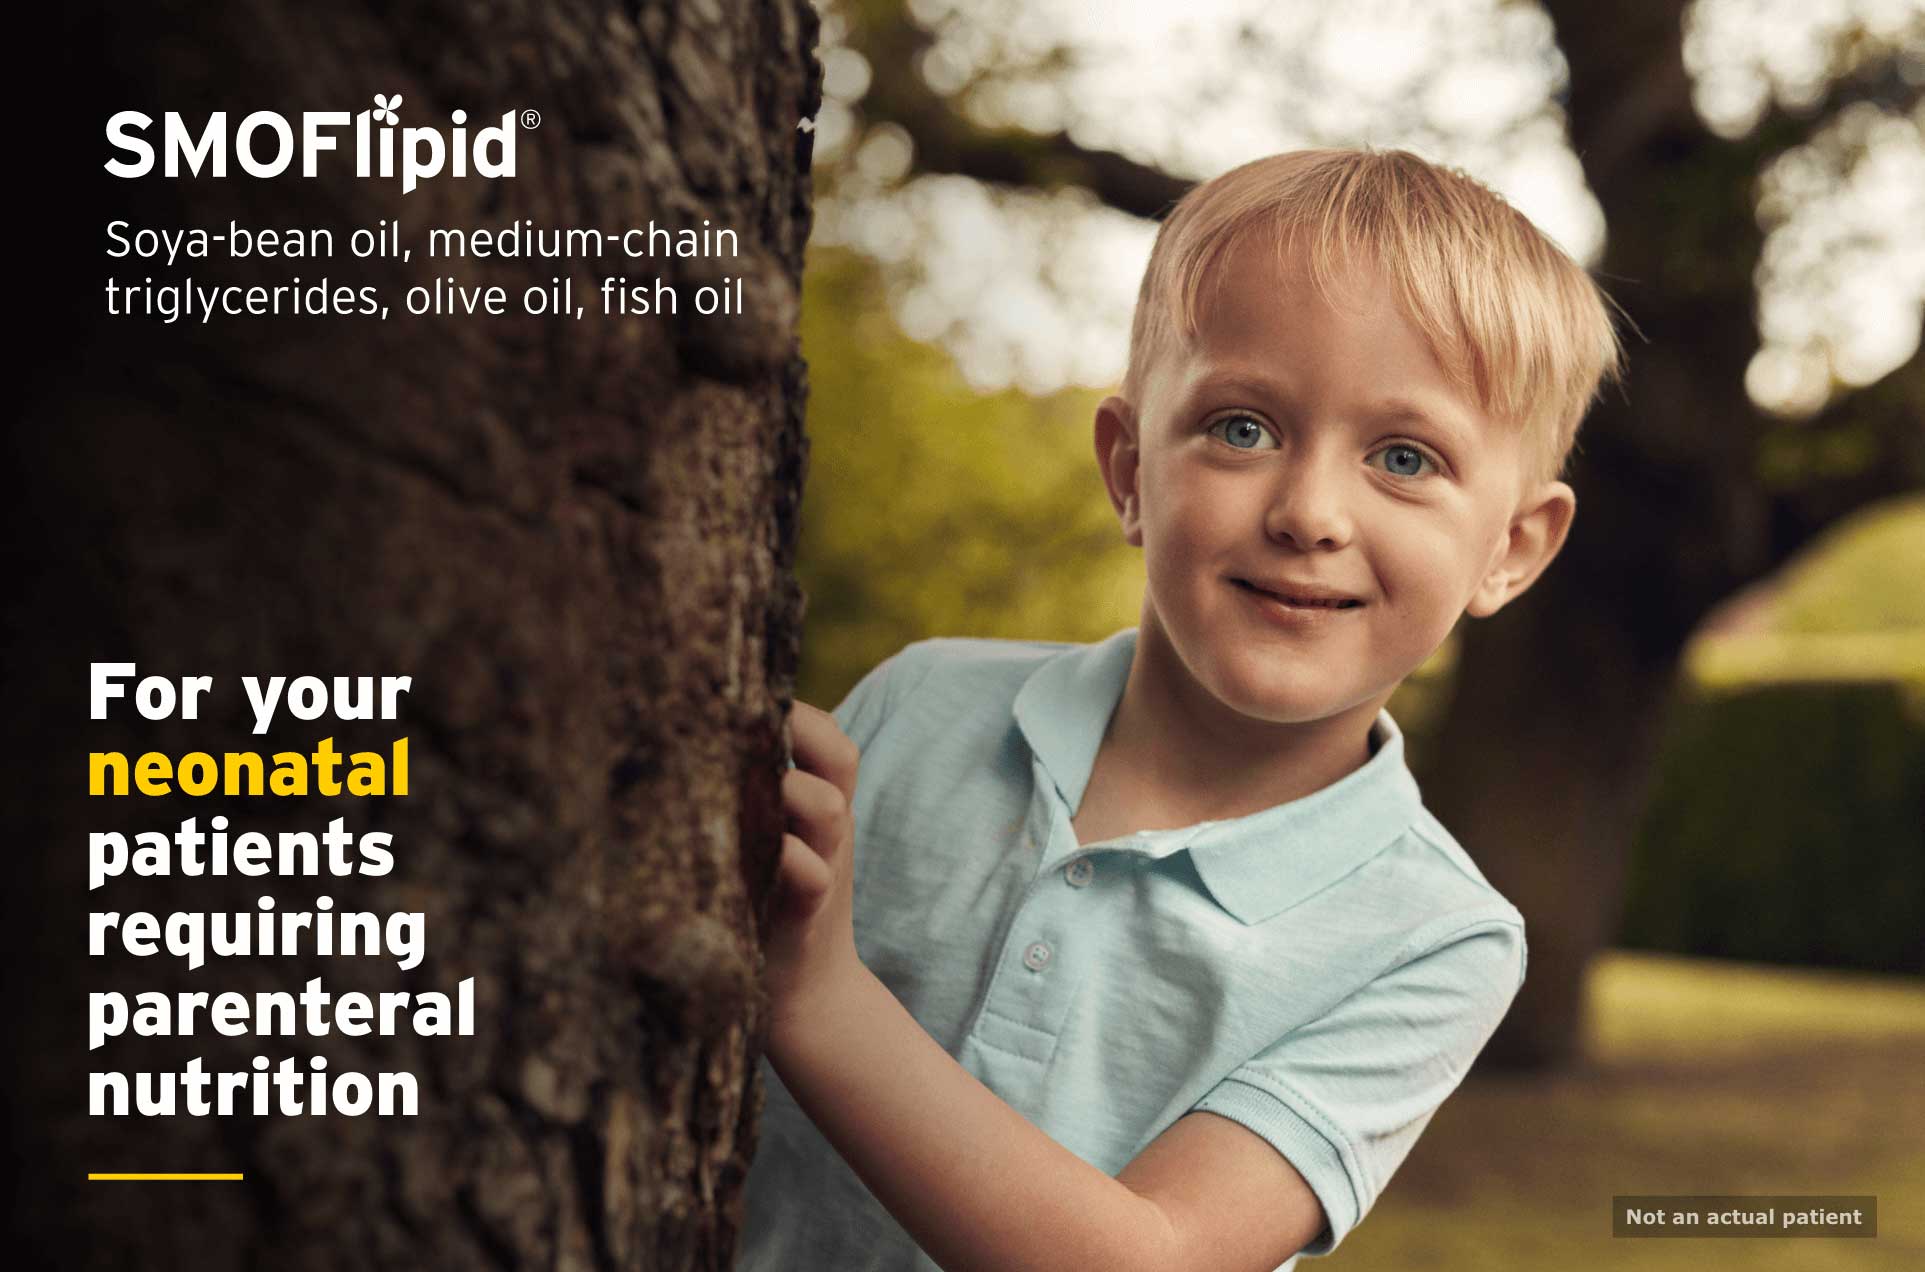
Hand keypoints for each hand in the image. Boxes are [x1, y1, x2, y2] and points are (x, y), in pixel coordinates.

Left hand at [764, 701, 864, 1041]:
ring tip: (734, 791)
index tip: (740, 704)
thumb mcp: (766, 840)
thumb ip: (747, 794)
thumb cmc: (766, 904)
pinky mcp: (806, 914)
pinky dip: (780, 857)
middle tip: (735, 731)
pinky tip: (739, 852)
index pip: (829, 736)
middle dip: (792, 733)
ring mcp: (826, 867)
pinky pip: (807, 873)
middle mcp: (831, 829)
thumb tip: (673, 736)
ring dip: (783, 791)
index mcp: (822, 805)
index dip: (796, 712)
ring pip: (825, 806)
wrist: (804, 997)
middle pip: (838, 755)